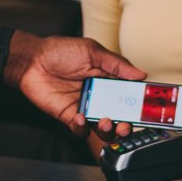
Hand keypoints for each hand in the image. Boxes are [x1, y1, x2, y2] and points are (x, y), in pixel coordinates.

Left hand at [8, 34, 144, 137]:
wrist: (31, 60)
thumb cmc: (59, 51)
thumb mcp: (91, 51)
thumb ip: (116, 64)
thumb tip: (141, 74)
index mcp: (109, 79)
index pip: (130, 95)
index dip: (140, 104)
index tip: (149, 110)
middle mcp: (100, 96)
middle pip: (120, 116)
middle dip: (126, 124)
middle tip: (126, 124)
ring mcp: (86, 107)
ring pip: (103, 127)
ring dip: (109, 130)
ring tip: (107, 122)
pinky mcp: (69, 116)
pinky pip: (81, 129)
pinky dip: (84, 128)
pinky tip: (81, 118)